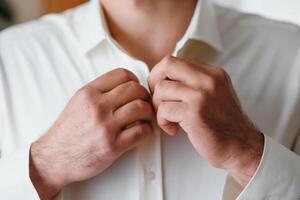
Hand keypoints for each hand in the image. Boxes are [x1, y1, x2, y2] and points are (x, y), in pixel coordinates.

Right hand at [30, 68, 153, 199]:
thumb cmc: (67, 132)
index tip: (135, 88)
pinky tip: (142, 130)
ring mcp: (105, 127)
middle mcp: (97, 107)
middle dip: (144, 95)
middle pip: (135, 89)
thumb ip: (99, 92)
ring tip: (144, 117)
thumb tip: (124, 86)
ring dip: (148, 112)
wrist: (55, 158)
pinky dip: (147, 129)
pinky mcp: (113, 146)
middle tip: (143, 102)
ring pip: (141, 108)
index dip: (134, 80)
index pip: (122, 74)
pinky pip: (141, 131)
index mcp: (88, 94)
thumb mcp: (78, 103)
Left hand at [148, 56, 263, 186]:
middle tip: (158, 99)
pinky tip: (174, 129)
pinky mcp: (194, 112)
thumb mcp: (215, 94)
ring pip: (162, 89)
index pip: (176, 61)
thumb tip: (167, 79)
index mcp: (213, 73)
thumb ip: (195, 83)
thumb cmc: (225, 125)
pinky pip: (164, 110)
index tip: (161, 89)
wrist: (241, 146)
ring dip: (159, 107)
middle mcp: (208, 80)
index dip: (161, 74)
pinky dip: (163, 121)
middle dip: (154, 82)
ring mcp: (201, 95)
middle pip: (167, 65)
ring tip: (169, 118)